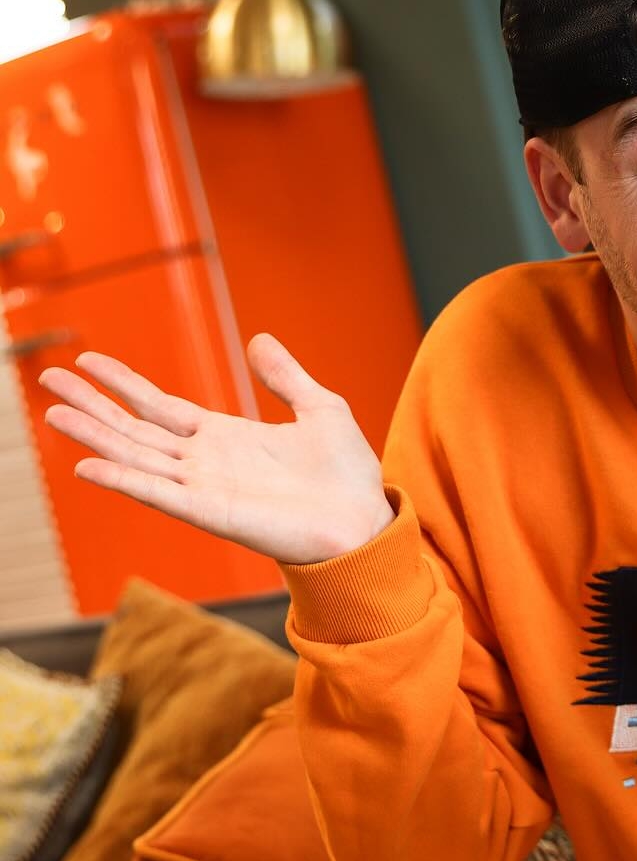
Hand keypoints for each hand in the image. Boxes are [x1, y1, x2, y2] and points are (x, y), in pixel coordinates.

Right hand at [38, 333, 394, 564]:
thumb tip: (260, 339)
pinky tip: (88, 465)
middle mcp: (206, 462)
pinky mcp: (212, 513)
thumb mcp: (320, 409)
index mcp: (227, 437)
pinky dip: (124, 479)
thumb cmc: (347, 475)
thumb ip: (285, 376)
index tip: (88, 360)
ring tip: (53, 414)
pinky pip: (159, 494)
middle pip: (135, 429)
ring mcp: (205, 488)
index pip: (161, 407)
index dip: (125, 384)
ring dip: (95, 436)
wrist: (365, 521)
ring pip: (137, 457)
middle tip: (47, 378)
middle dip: (92, 405)